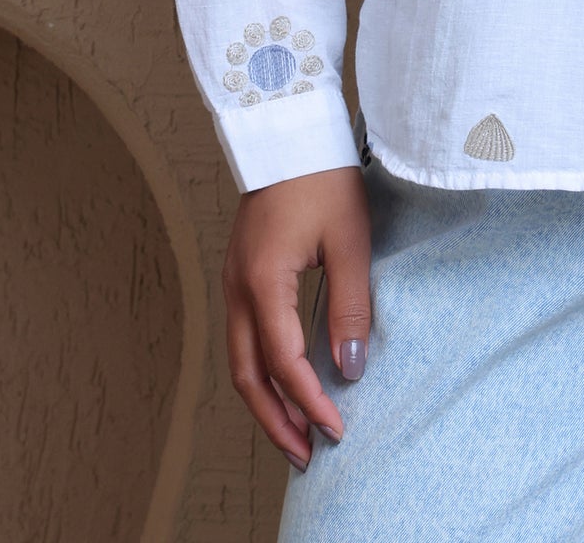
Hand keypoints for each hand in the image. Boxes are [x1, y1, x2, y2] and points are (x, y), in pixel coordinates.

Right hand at [223, 164, 372, 470]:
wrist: (288, 130)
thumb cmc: (322, 178)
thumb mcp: (349, 240)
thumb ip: (350, 305)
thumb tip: (350, 367)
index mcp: (263, 282)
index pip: (285, 364)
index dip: (311, 402)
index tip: (338, 429)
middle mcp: (238, 289)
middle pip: (248, 376)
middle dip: (277, 421)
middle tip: (308, 454)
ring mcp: (233, 281)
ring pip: (240, 361)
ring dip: (266, 401)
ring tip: (296, 432)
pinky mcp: (240, 274)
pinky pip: (243, 337)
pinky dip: (261, 371)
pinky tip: (285, 382)